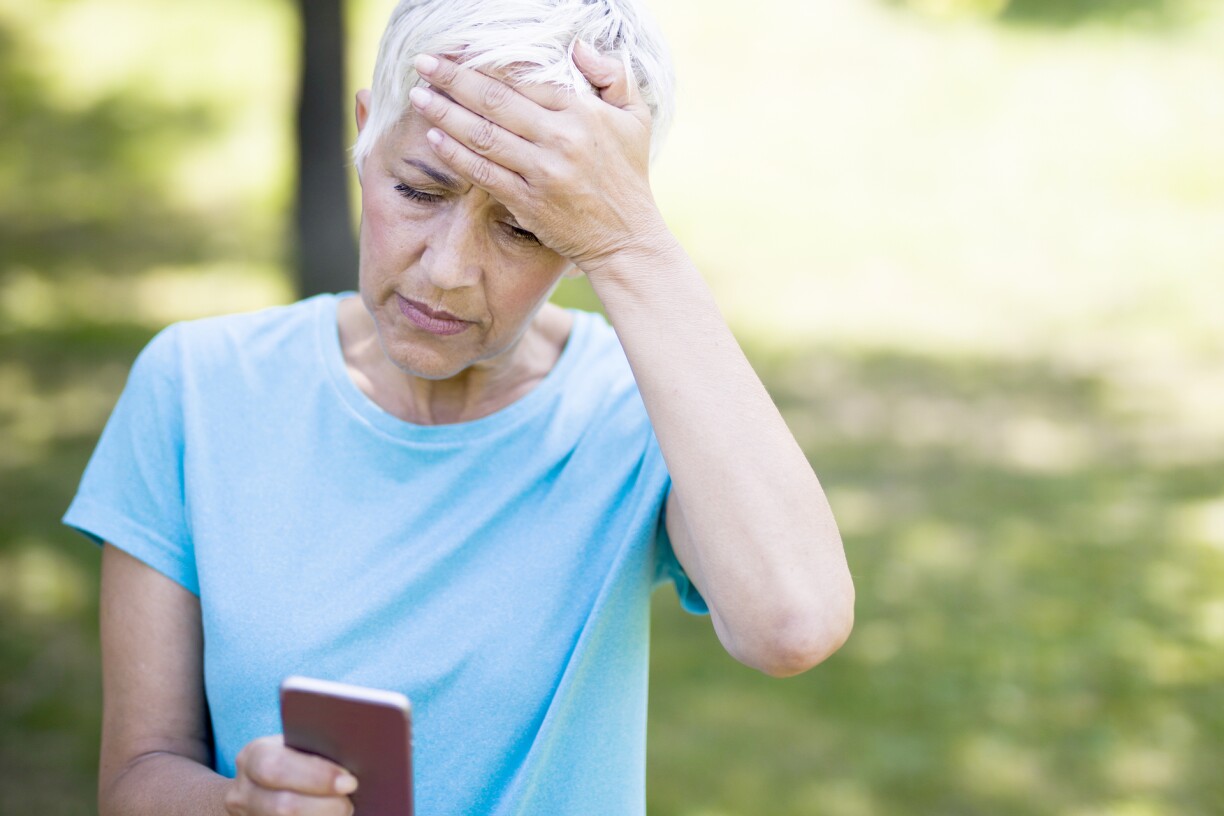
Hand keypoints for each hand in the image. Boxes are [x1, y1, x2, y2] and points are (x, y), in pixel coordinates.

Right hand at [224, 735, 356, 815]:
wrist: (259, 787)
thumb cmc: (293, 760)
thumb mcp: (294, 747)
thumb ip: (315, 750)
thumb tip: (356, 754)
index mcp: (253, 756)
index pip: (278, 766)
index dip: (316, 776)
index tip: (349, 781)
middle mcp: (243, 791)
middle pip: (283, 805)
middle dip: (324, 806)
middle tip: (350, 803)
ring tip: (347, 811)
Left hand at [408, 42, 668, 273]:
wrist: (627, 238)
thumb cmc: (629, 175)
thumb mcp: (636, 117)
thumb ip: (612, 75)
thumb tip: (577, 45)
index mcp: (581, 112)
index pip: (522, 80)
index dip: (484, 64)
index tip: (456, 53)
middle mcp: (560, 138)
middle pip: (494, 101)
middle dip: (453, 79)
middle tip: (423, 63)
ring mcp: (542, 172)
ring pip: (483, 135)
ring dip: (444, 113)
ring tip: (418, 96)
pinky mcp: (528, 202)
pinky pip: (483, 173)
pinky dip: (456, 155)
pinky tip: (434, 138)